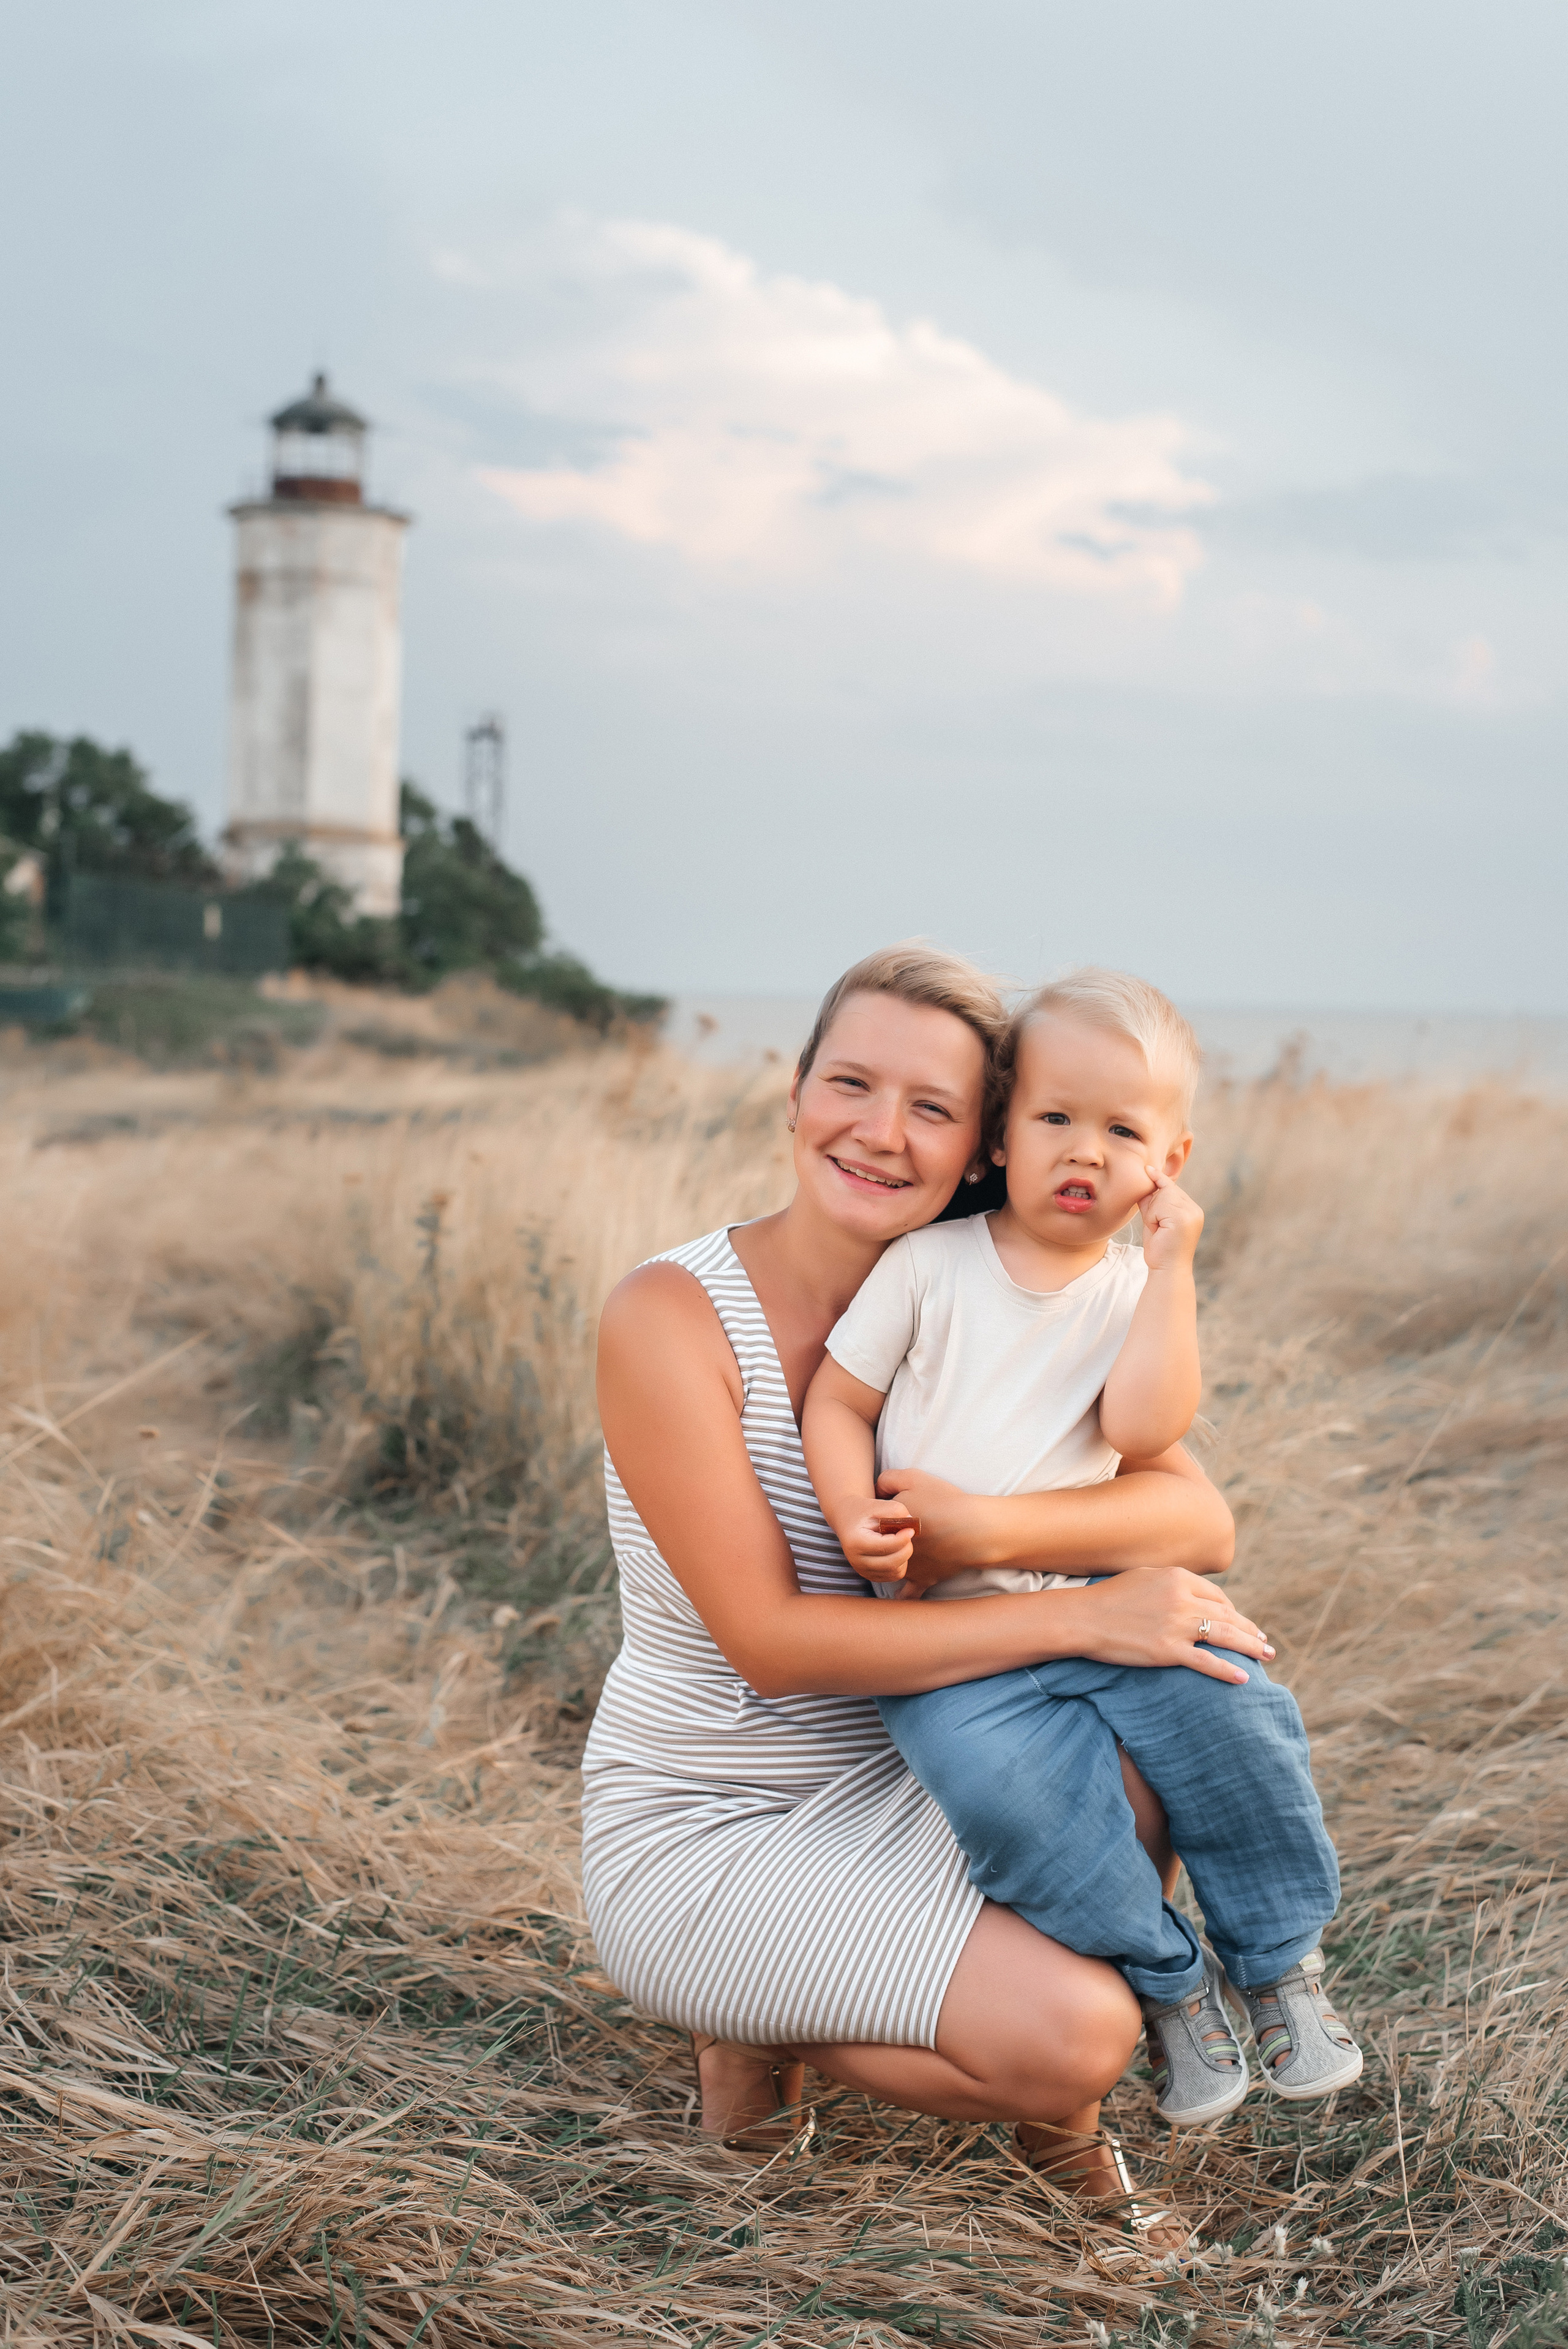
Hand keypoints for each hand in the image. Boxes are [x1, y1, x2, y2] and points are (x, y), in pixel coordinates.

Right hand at [833, 1499, 918, 1581]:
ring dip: (904, 1556)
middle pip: (891, 1563)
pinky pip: (894, 1575)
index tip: (911, 1529)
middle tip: (908, 1534)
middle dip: (906, 1549)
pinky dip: (901, 1564)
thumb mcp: (877, 1504)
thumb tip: (911, 1521)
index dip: (903, 1539)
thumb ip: (896, 1510)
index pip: (885, 1547)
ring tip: (899, 1540)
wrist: (847, 1519)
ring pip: (895, 1572)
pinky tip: (896, 1550)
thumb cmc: (863, 1511)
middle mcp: (856, 1560)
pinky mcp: (870, 1576)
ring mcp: (862, 1570)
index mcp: (855, 1542)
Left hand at [874, 1468, 983, 1591]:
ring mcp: (907, 1566)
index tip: (892, 1510)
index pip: (874, 1519)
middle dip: (884, 1538)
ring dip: (889, 1562)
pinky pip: (908, 1593)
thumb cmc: (944, 1502)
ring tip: (892, 1557)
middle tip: (895, 1530)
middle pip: (881, 1543)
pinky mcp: (923, 1579)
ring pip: (889, 1567)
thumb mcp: (913, 1478)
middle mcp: (891, 1548)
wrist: (973, 1529)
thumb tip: (876, 1490)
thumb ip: (887, 1480)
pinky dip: (903, 1594)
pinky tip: (899, 1595)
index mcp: (887, 1524)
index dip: (883, 1512)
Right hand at [1072, 1568, 1272, 1682]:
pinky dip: (1227, 1670)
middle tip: (1265, 1642)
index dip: (1234, 1611)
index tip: (1242, 1623)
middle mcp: (1182, 1599)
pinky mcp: (1168, 1651)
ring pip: (1225, 1636)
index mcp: (1178, 1578)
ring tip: (1266, 1656)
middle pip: (1228, 1616)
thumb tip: (1193, 1590)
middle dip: (1250, 1630)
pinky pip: (1206, 1662)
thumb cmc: (1110, 1596)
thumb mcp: (1145, 1576)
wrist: (1083, 1617)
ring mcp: (1177, 1626)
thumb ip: (1173, 1581)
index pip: (1218, 1596)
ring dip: (1251, 1647)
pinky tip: (1243, 1678)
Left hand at [1137, 1165, 1203, 1271]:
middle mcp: (1194, 1210)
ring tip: (1158, 1230)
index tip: (1149, 1169)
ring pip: (1163, 1196)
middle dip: (1154, 1204)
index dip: (1159, 1180)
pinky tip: (1158, 1230)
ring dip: (1153, 1212)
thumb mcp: (1155, 1220)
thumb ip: (1153, 1202)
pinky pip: (1160, 1205)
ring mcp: (1190, 1213)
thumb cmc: (1159, 1248)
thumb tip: (1145, 1181)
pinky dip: (1153, 1216)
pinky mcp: (1183, 1218)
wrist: (1166, 1270)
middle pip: (1167, 1189)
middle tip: (1156, 1227)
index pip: (1172, 1189)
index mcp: (1192, 1210)